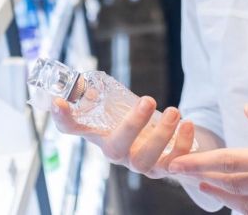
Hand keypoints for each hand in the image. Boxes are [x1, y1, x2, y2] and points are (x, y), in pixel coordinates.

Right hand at [51, 96, 196, 179]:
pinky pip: (173, 163)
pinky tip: (188, 124)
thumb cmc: (135, 121)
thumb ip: (99, 95)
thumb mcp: (116, 106)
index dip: (64, 119)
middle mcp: (118, 153)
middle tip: (148, 99)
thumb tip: (81, 80)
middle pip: (116, 148)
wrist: (167, 141)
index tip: (59, 103)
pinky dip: (182, 144)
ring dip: (162, 135)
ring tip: (174, 111)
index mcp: (101, 135)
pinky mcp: (165, 168)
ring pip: (146, 160)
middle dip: (132, 125)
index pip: (74, 130)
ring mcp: (141, 164)